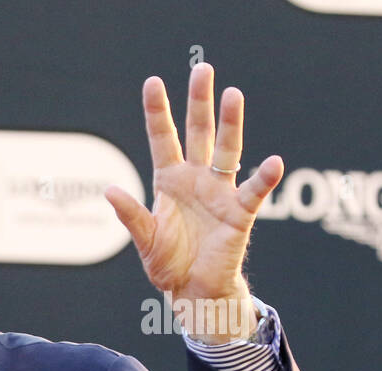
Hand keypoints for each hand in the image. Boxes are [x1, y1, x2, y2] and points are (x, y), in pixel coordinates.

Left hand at [105, 63, 283, 341]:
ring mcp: (220, 192)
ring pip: (227, 150)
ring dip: (231, 124)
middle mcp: (196, 179)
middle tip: (202, 70)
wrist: (192, 290)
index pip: (163, 139)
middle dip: (200, 103)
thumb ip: (131, 216)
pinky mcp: (239, 213)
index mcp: (169, 181)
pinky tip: (271, 163)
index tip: (153, 82)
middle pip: (199, 133)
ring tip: (234, 95)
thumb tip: (110, 191)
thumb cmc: (167, 264)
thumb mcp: (144, 240)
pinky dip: (263, 178)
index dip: (158, 112)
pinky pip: (253, 191)